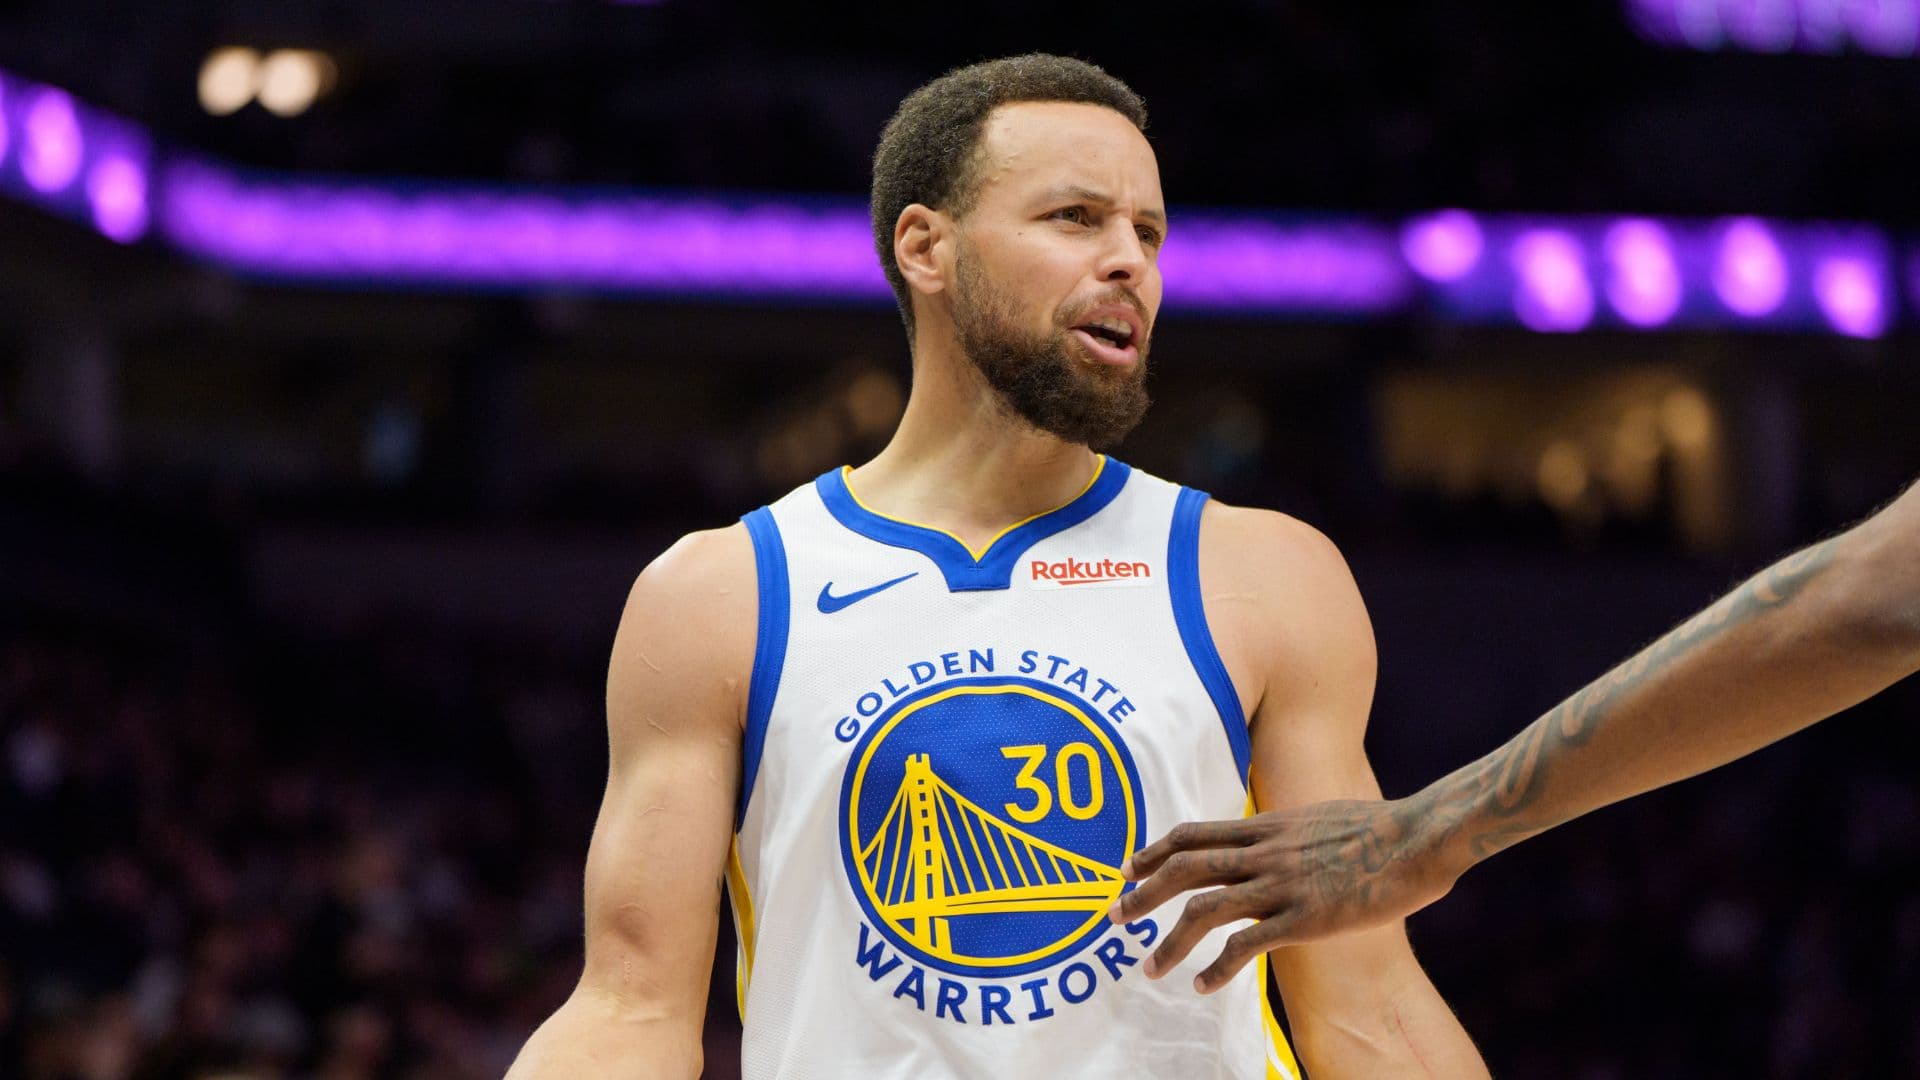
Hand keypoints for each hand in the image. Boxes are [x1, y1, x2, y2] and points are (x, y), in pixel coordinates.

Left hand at [1105, 795, 1458, 991]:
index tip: (1128, 868)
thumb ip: (1292, 832)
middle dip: (1142, 894)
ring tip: (1148, 968)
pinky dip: (1217, 968)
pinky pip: (1245, 945)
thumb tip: (1282, 838)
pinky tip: (1202, 986)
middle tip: (1114, 916)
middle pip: (1184, 869)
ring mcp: (1282, 885)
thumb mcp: (1322, 817)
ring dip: (1169, 941)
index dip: (1155, 851)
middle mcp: (1265, 852)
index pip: (1194, 834)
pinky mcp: (1305, 918)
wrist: (1420, 836)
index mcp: (1267, 826)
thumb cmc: (1383, 829)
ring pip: (1203, 910)